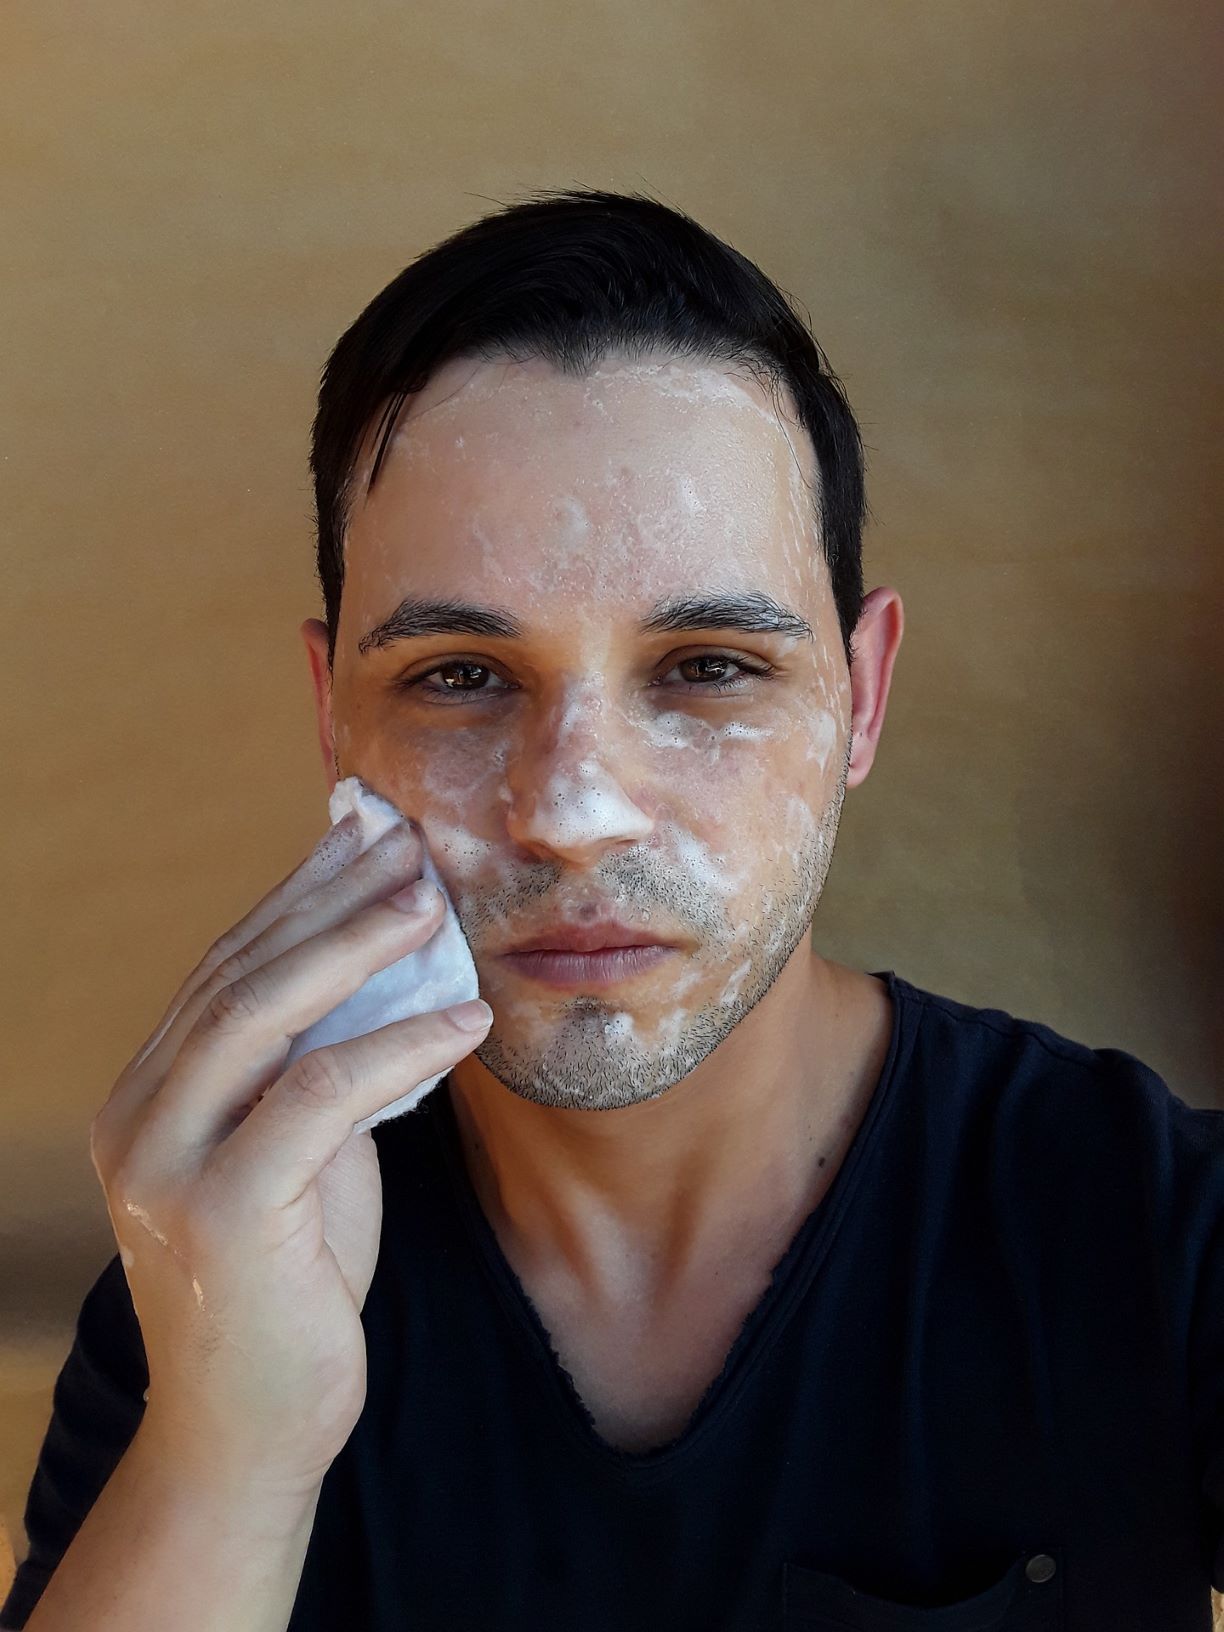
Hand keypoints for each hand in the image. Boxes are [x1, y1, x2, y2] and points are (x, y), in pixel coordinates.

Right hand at [88, 812, 491, 1496]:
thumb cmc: (290, 1282)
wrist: (251, 1431)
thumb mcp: (302, 1153)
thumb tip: (390, 970)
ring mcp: (166, 1163)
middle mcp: (139, 1117)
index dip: (297, 894)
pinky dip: (400, 1046)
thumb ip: (317, 1068)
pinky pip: (321, 1095)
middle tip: (405, 844)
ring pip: (263, 1016)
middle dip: (329, 899)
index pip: (225, 967)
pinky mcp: (219, 1211)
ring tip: (433, 899)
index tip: (363, 836)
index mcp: (150, 1095)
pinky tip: (467, 1020)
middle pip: (239, 974)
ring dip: (357, 946)